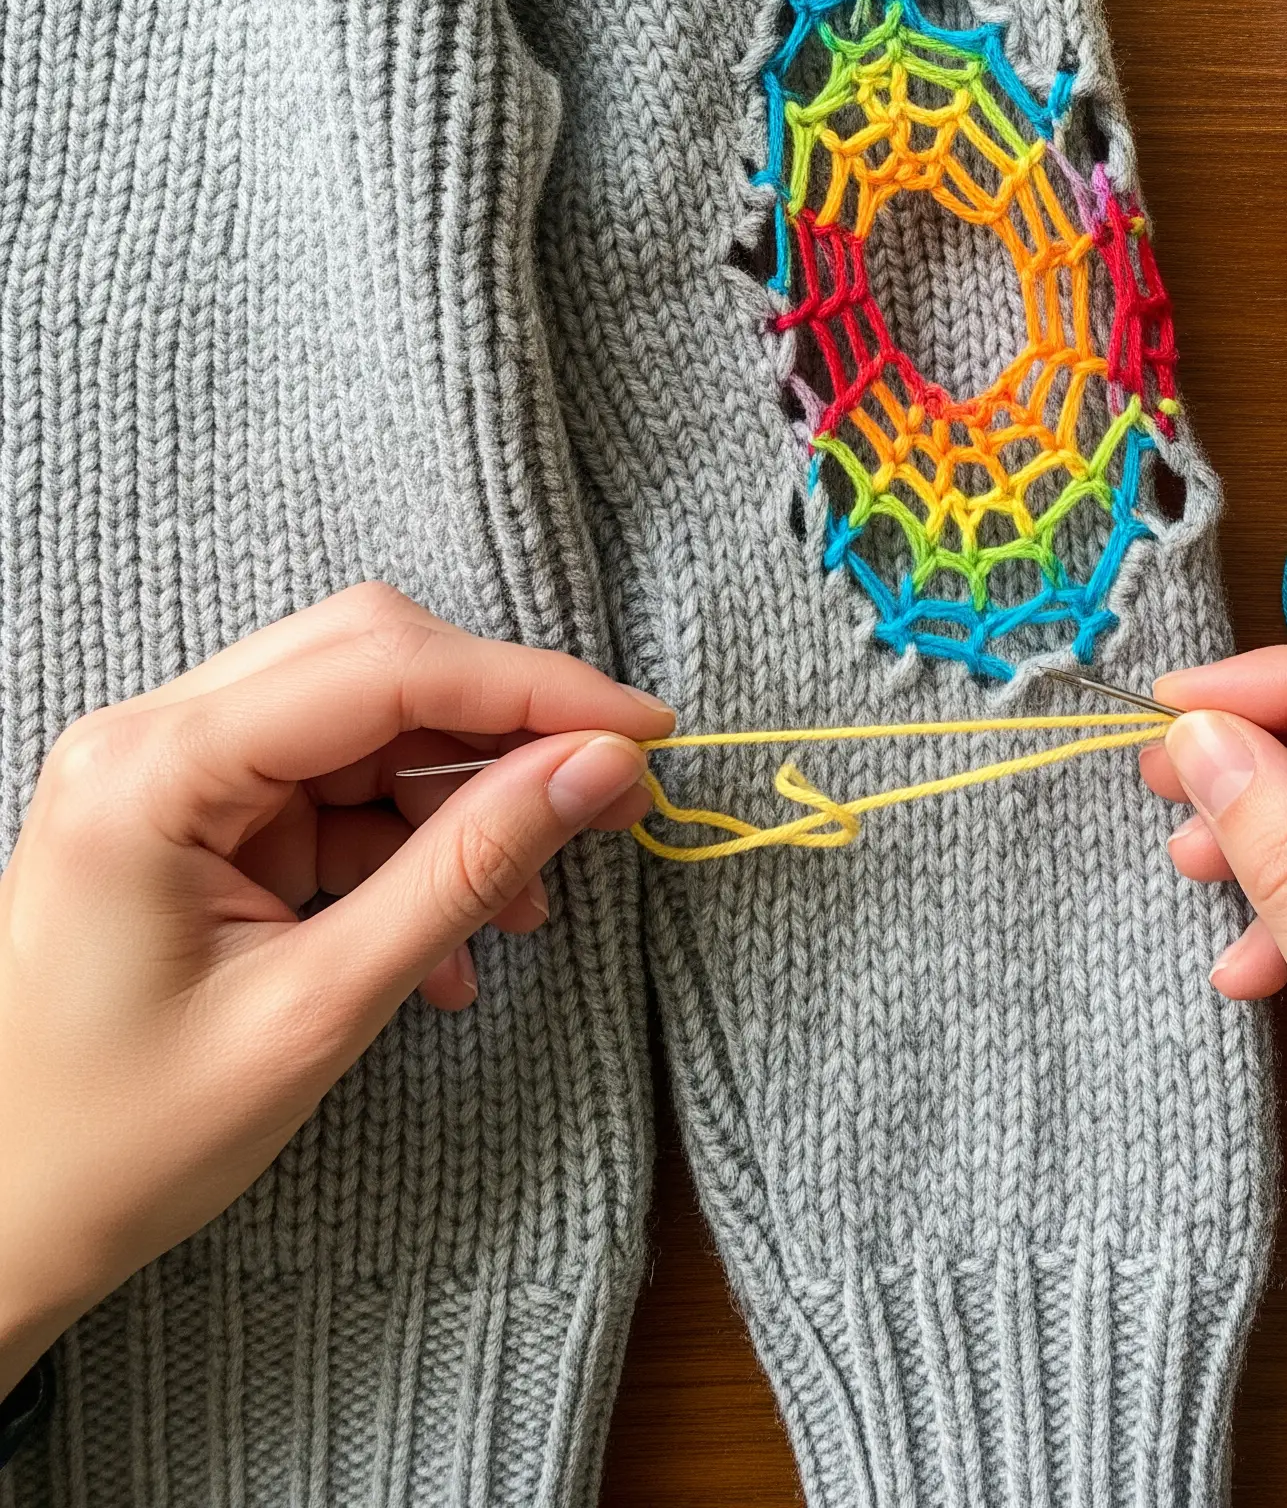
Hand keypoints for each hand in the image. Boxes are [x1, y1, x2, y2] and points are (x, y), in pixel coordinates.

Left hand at [0, 582, 671, 1393]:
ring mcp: (169, 771)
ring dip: (462, 799)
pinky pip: (332, 788)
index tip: (646, 730)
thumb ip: (462, 874)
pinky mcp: (193, 815)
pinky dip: (409, 848)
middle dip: (504, 726)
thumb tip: (594, 771)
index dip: (531, 688)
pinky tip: (458, 941)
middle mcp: (153, 736)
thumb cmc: (122, 1143)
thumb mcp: (318, 1009)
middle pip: (373, 662)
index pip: (382, 667)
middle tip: (613, 794)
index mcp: (156, 767)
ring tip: (531, 903)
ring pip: (363, 721)